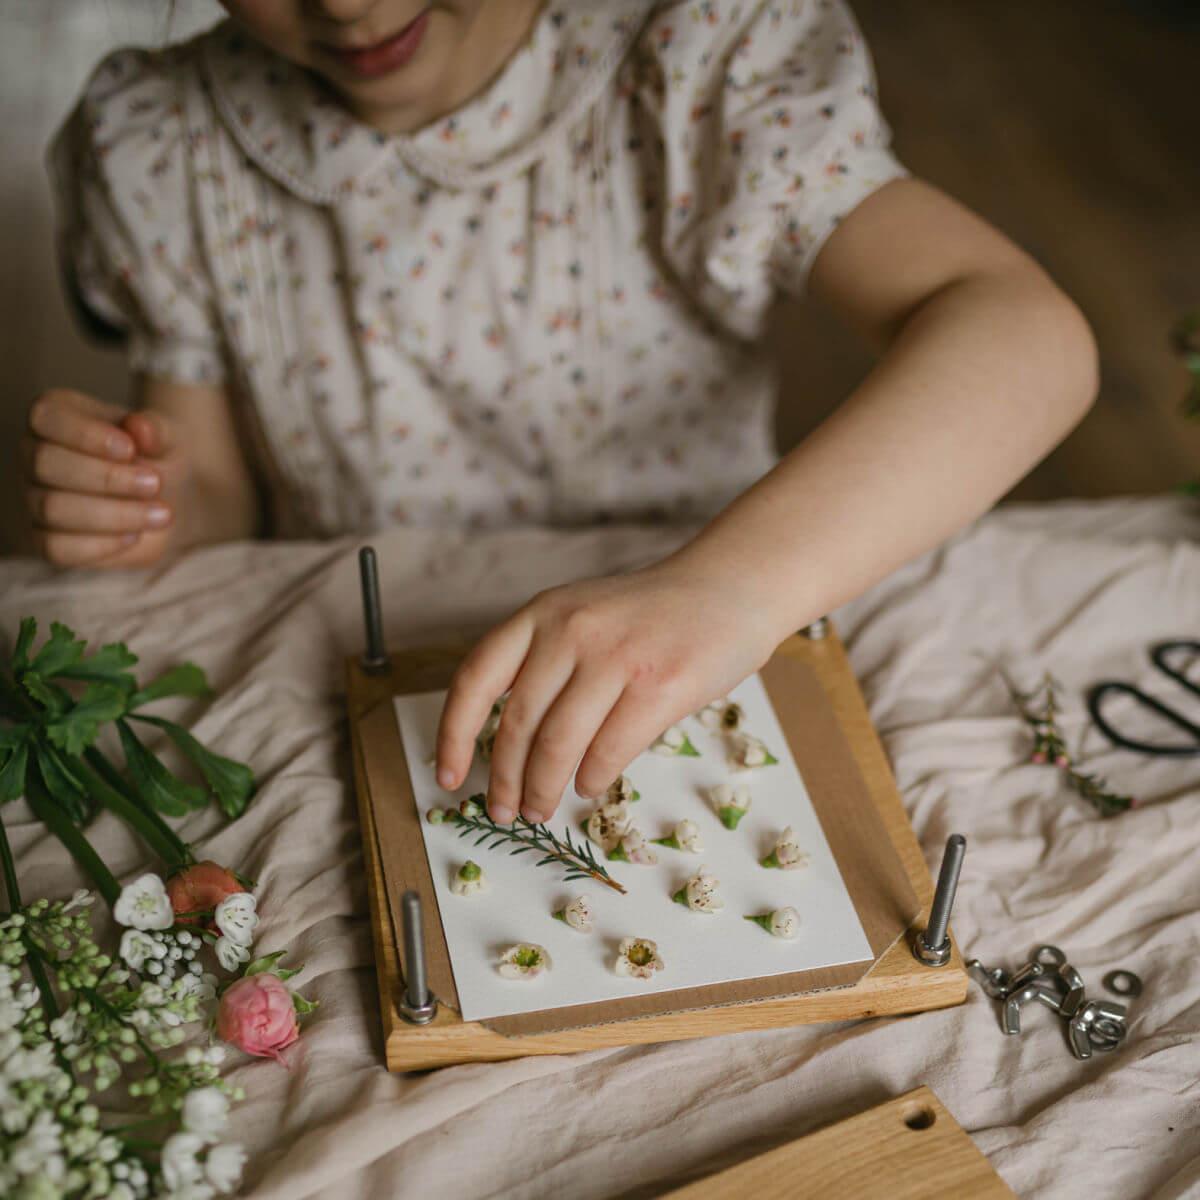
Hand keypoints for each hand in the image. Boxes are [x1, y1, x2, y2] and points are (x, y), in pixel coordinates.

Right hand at [24, 389, 190, 566]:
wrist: (166, 501)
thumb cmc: (158, 458)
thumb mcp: (167, 438)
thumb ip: (155, 429)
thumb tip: (139, 426)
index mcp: (56, 415)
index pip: (47, 417)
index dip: (86, 434)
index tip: (130, 450)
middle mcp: (35, 455)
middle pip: (46, 464)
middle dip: (107, 477)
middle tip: (156, 484)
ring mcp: (35, 499)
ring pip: (53, 508)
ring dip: (114, 514)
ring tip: (161, 514)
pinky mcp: (45, 540)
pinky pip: (57, 547)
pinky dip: (101, 544)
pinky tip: (135, 536)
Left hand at [435, 560, 784, 824]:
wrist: (729, 589)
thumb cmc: (651, 616)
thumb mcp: (581, 616)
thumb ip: (542, 661)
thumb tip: (503, 742)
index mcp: (542, 613)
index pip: (476, 679)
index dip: (454, 735)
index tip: (449, 776)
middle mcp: (573, 629)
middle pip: (517, 723)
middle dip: (505, 780)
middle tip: (505, 811)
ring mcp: (618, 657)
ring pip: (559, 745)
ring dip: (543, 789)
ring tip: (541, 809)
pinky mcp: (661, 686)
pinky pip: (610, 752)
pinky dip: (592, 780)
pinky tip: (589, 786)